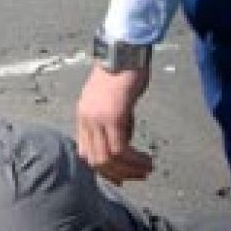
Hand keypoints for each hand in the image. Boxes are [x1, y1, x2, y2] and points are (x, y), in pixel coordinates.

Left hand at [75, 64, 154, 183]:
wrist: (124, 53)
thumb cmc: (121, 74)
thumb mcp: (110, 102)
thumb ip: (111, 122)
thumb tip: (122, 145)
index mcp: (83, 116)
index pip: (85, 151)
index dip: (103, 169)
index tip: (121, 177)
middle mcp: (86, 119)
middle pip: (95, 159)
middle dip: (118, 173)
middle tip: (138, 176)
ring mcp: (98, 118)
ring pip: (108, 158)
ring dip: (129, 169)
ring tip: (147, 169)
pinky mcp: (114, 116)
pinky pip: (120, 148)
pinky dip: (134, 159)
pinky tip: (147, 160)